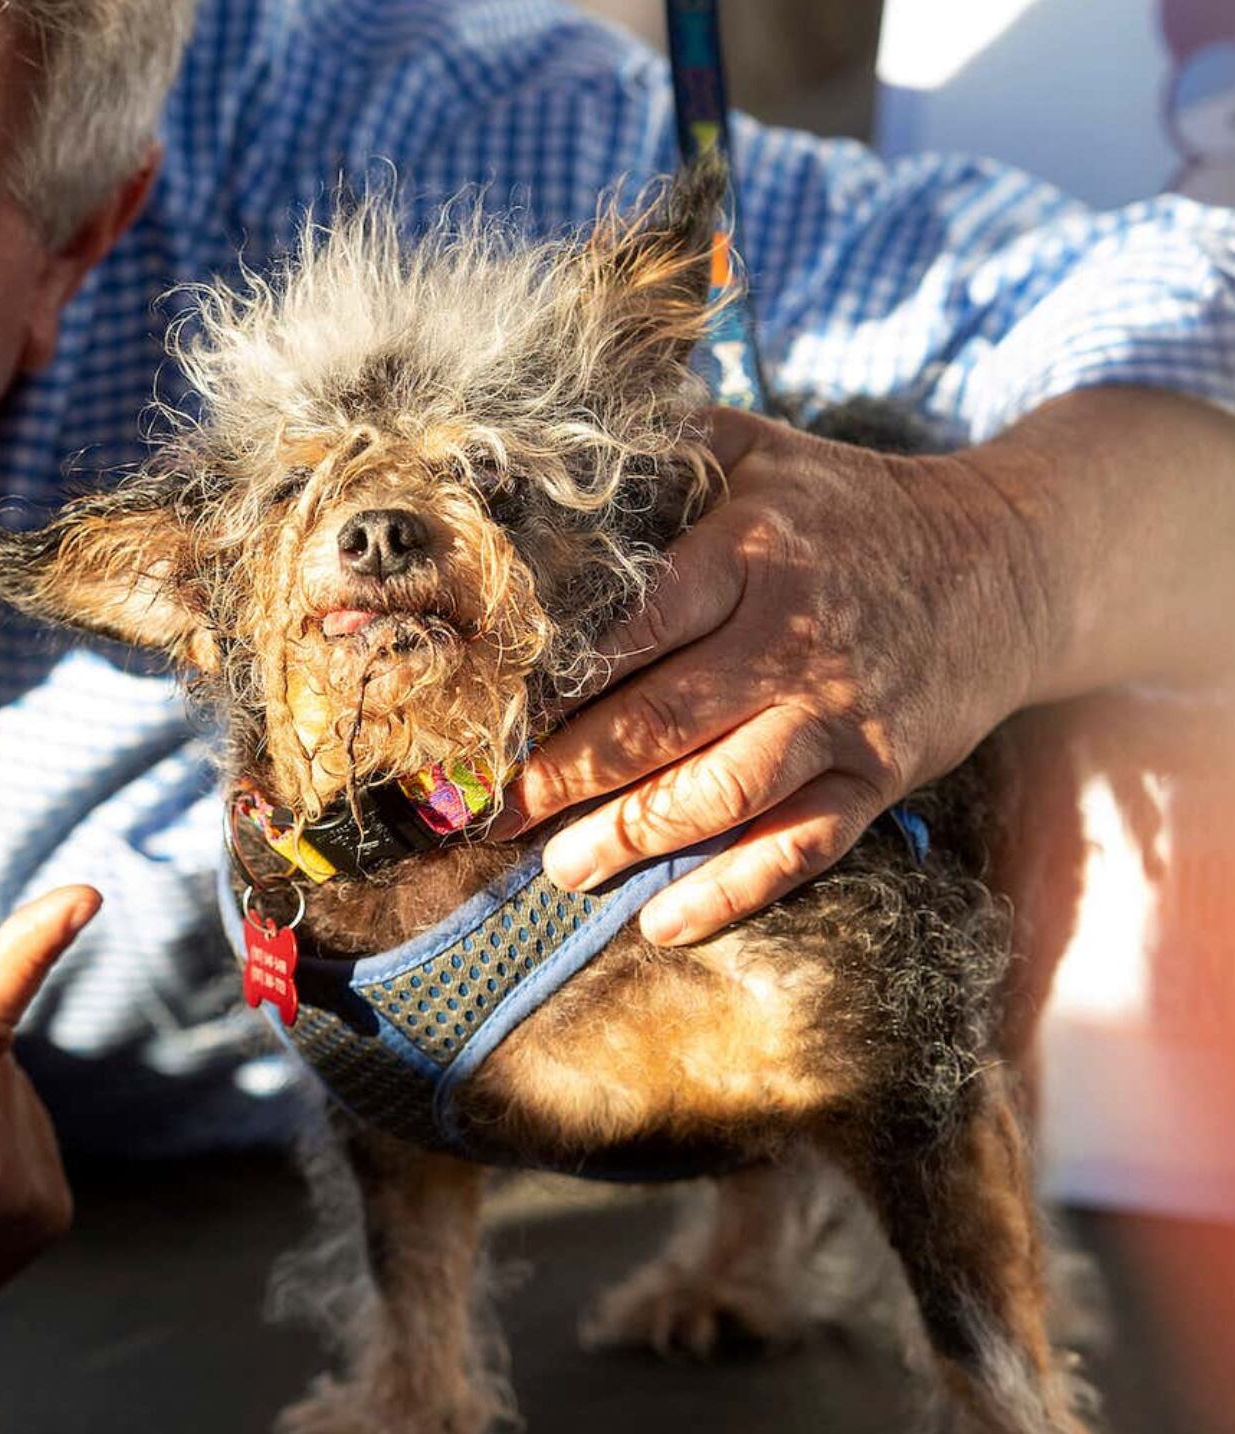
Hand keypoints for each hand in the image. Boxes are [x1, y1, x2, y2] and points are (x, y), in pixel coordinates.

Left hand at [495, 407, 1044, 945]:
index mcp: (750, 553)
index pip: (633, 626)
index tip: (489, 721)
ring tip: (559, 869)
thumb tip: (545, 448)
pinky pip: (800, 847)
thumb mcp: (760, 450)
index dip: (555, 682)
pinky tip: (661, 921)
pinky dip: (731, 892)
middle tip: (492, 814)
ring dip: (631, 839)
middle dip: (564, 777)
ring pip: (722, 793)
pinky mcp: (879, 775)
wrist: (1009, 564)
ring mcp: (840, 715)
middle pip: (659, 721)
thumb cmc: (849, 508)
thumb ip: (662, 447)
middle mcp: (792, 638)